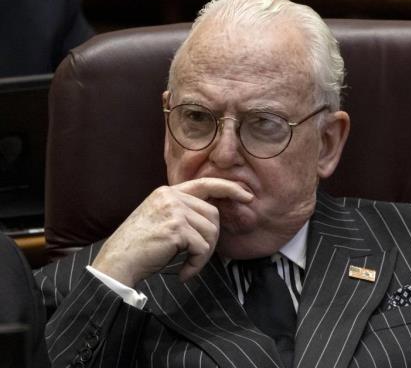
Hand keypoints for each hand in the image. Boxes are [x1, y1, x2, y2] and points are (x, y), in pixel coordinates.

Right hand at [91, 178, 252, 286]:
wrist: (117, 262)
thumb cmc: (139, 248)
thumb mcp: (161, 220)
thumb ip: (183, 212)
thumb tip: (213, 219)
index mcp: (168, 192)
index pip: (205, 183)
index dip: (229, 188)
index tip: (247, 196)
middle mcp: (171, 197)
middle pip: (212, 215)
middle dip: (211, 240)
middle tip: (198, 258)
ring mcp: (174, 210)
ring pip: (210, 233)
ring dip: (203, 256)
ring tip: (188, 266)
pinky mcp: (177, 228)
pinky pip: (202, 248)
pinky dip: (197, 265)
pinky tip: (183, 273)